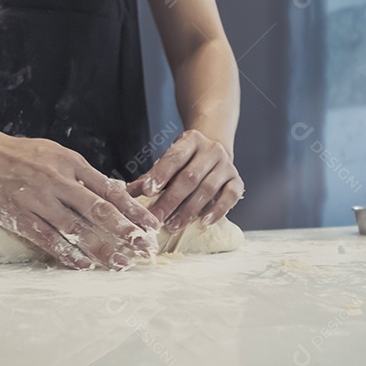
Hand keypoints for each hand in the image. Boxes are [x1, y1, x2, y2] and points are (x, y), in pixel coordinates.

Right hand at [0, 129, 159, 269]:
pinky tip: (83, 265)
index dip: (132, 209)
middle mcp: (58, 180)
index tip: (151, 225)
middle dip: (126, 231)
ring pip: (76, 228)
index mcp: (71, 163)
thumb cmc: (20, 153)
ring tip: (121, 264)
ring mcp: (37, 199)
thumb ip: (83, 173)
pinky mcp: (18, 214)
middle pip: (99, 210)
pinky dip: (66, 253)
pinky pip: (46, 238)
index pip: (109, 189)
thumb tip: (114, 191)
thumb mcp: (56, 153)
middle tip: (146, 249)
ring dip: (101, 248)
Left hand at [126, 129, 243, 230]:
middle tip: (156, 218)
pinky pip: (231, 196)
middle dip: (171, 200)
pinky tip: (205, 222)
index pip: (174, 157)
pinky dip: (219, 210)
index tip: (147, 191)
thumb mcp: (169, 160)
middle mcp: (211, 150)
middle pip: (190, 177)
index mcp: (191, 140)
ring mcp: (226, 165)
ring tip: (174, 225)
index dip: (161, 174)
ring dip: (190, 210)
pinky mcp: (237, 180)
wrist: (215, 148)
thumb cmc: (187, 159)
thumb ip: (152, 176)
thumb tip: (128, 193)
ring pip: (208, 188)